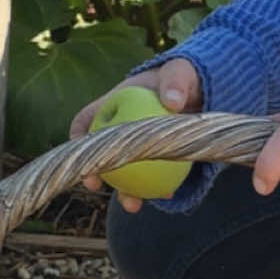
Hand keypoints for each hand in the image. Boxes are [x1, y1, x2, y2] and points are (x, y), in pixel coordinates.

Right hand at [68, 58, 202, 213]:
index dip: (77, 137)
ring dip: (125, 190)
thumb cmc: (183, 77)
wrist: (202, 91)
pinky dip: (156, 187)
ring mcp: (138, 146)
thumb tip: (173, 101)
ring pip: (125, 171)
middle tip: (96, 185)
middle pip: (102, 153)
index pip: (86, 120)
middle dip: (95, 172)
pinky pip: (152, 176)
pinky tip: (167, 194)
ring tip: (133, 205)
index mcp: (115, 104)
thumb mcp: (180, 72)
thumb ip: (175, 80)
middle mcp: (121, 128)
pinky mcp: (157, 159)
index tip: (81, 154)